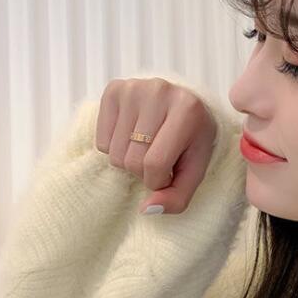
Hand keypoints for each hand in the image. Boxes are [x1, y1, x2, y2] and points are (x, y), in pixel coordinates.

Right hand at [95, 77, 217, 213]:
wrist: (186, 106)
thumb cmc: (192, 141)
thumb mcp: (195, 171)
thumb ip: (178, 197)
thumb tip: (146, 210)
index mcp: (187, 111)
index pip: (155, 164)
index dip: (159, 181)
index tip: (170, 174)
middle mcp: (159, 92)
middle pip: (132, 160)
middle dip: (144, 172)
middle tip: (159, 157)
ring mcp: (134, 87)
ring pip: (114, 153)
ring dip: (129, 160)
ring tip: (147, 145)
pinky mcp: (114, 89)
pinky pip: (101, 141)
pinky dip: (115, 147)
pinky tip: (133, 134)